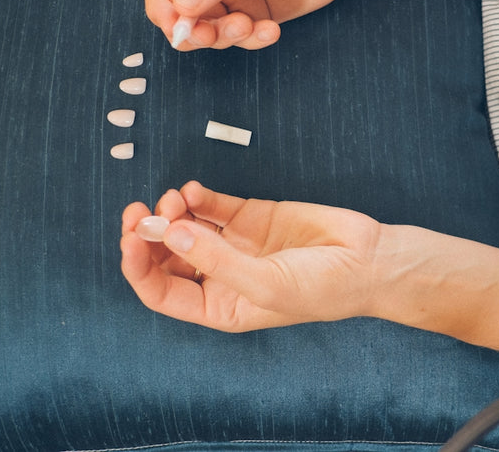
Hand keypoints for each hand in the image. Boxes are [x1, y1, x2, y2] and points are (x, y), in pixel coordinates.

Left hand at [120, 181, 383, 330]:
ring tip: (175, 199)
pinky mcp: (249, 216)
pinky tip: (193, 191)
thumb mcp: (266, 283)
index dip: (139, 268)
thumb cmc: (323, 288)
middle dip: (148, 235)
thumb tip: (170, 233)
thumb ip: (216, 259)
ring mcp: (233, 244)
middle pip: (165, 256)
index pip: (162, 291)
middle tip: (139, 213)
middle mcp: (220, 276)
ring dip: (171, 212)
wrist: (368, 260)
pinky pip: (211, 205)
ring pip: (184, 226)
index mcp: (219, 306)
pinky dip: (197, 197)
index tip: (130, 241)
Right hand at [144, 0, 358, 49]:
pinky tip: (271, 32)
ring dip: (225, 37)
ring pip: (208, 31)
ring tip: (252, 28)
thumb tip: (181, 7)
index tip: (176, 27)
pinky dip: (251, 40)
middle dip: (195, 30)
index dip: (161, 7)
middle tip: (215, 35)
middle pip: (181, 13)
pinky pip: (239, 38)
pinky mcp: (254, 16)